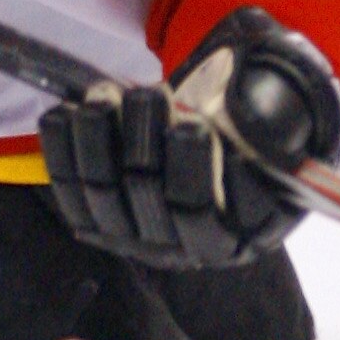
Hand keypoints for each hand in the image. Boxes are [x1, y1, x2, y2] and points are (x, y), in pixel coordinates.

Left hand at [39, 7, 339, 268]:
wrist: (211, 159)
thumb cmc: (250, 132)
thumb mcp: (276, 122)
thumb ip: (269, 107)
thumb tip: (248, 91)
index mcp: (242, 232)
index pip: (211, 215)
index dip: (197, 171)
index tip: (191, 123)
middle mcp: (186, 248)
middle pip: (155, 200)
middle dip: (147, 142)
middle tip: (148, 93)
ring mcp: (138, 238)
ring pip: (107, 196)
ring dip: (99, 142)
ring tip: (102, 96)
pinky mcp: (96, 223)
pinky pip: (72, 192)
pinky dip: (63, 152)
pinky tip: (63, 114)